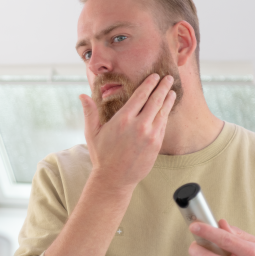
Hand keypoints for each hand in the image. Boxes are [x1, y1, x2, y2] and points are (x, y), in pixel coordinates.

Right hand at [80, 74, 175, 188]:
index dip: (149, 84)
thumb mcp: (92, 133)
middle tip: (169, 78)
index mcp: (123, 119)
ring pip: (163, 112)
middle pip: (155, 100)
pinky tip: (167, 109)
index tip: (154, 76)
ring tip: (172, 91)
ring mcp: (150, 135)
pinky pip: (163, 125)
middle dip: (163, 87)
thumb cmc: (102, 155)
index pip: (140, 96)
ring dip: (168, 99)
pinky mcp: (156, 145)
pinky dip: (166, 114)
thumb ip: (90, 112)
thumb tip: (83, 95)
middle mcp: (139, 125)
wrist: (114, 179)